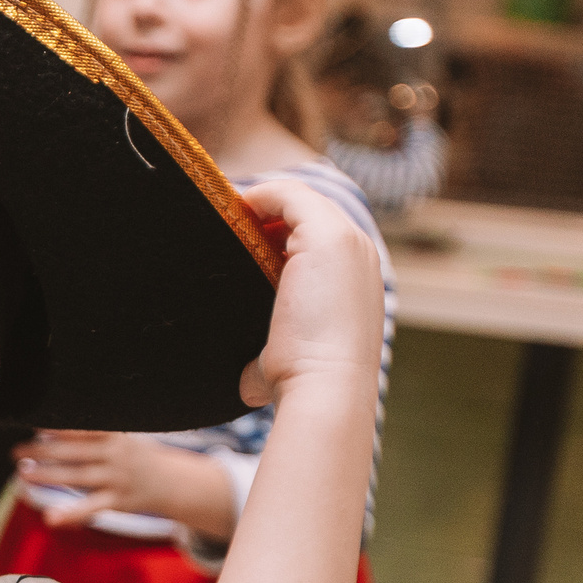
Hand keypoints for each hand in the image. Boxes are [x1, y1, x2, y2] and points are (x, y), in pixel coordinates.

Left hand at [15, 431, 234, 536]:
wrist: (173, 482)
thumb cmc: (136, 457)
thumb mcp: (121, 438)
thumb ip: (93, 434)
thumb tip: (53, 427)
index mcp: (114, 435)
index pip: (81, 428)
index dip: (57, 427)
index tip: (33, 424)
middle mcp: (115, 455)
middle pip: (72, 451)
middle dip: (42, 451)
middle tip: (15, 451)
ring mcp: (116, 478)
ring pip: (76, 477)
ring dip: (48, 475)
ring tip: (23, 473)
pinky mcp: (118, 501)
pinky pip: (90, 508)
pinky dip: (70, 513)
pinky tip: (49, 517)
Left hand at [235, 178, 383, 409]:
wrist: (324, 387)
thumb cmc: (302, 381)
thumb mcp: (286, 360)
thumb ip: (269, 359)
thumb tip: (249, 384)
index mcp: (354, 277)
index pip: (315, 236)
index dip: (275, 232)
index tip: (238, 241)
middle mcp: (358, 253)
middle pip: (308, 213)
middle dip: (266, 214)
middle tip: (224, 223)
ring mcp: (346, 242)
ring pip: (300, 200)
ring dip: (261, 202)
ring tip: (224, 214)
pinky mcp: (327, 236)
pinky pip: (290, 195)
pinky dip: (260, 195)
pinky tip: (234, 208)